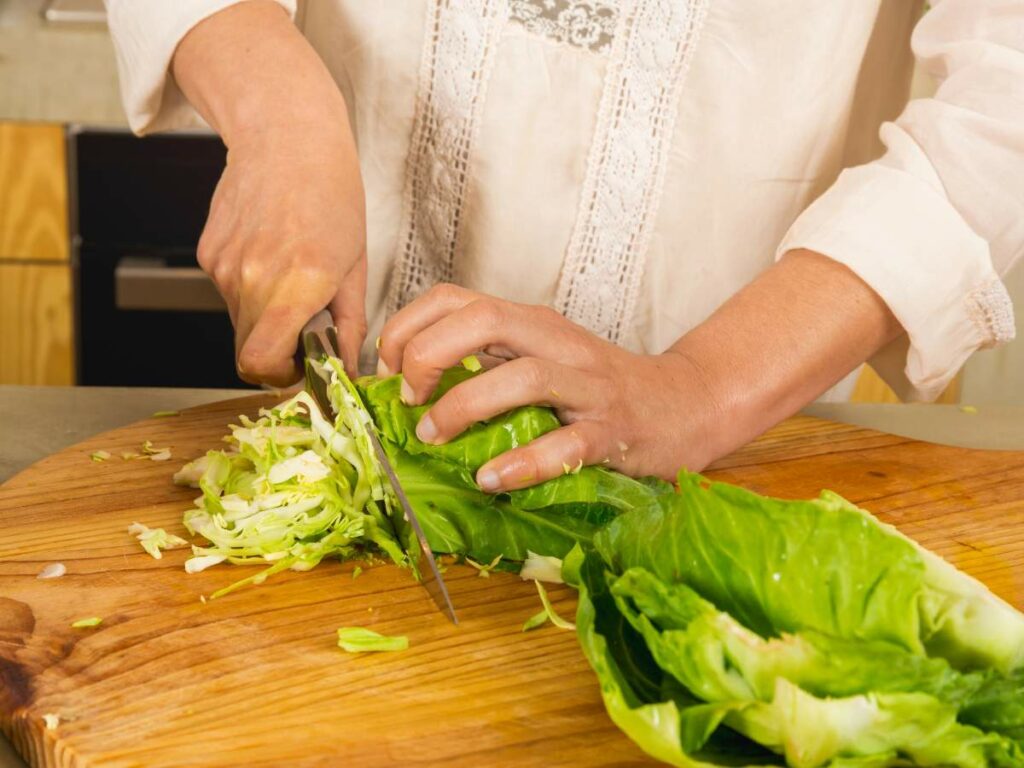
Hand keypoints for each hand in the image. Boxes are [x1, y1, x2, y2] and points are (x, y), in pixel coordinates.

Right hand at [198, 123, 366, 384]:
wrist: (287, 136)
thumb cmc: (331, 193)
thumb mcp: (356, 266)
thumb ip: (349, 325)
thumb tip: (347, 367)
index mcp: (296, 286)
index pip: (260, 363)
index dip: (278, 375)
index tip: (299, 366)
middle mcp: (252, 279)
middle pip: (248, 349)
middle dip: (276, 349)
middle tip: (304, 326)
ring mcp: (223, 266)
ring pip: (237, 321)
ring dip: (262, 316)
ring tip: (290, 277)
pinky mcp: (207, 253)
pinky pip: (226, 291)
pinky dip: (248, 288)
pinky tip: (270, 253)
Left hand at [377, 284, 723, 491]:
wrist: (686, 404)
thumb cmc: (598, 388)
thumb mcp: (539, 359)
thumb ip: (485, 364)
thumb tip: (408, 389)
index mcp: (531, 323)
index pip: (455, 298)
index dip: (408, 328)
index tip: (389, 370)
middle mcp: (557, 343)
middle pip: (482, 321)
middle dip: (429, 357)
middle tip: (409, 401)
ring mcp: (589, 386)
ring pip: (523, 376)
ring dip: (466, 407)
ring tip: (435, 439)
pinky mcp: (614, 431)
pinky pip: (567, 443)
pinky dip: (524, 462)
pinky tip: (492, 479)